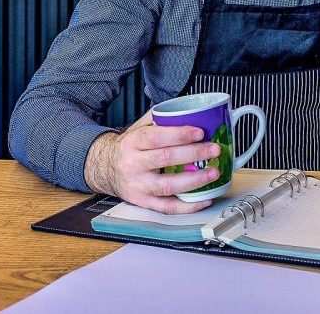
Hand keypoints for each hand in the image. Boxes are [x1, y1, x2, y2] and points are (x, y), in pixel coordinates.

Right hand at [84, 111, 223, 213]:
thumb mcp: (138, 129)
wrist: (105, 169)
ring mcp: (138, 186)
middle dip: (194, 154)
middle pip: (165, 159)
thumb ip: (159, 120)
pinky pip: (167, 207)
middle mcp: (133, 165)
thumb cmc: (129, 147)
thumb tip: (189, 111)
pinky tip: (204, 199)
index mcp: (133, 143)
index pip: (156, 137)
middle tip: (214, 149)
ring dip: (195, 180)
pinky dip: (188, 206)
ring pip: (168, 186)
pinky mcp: (143, 202)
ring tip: (213, 172)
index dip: (179, 135)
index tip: (200, 132)